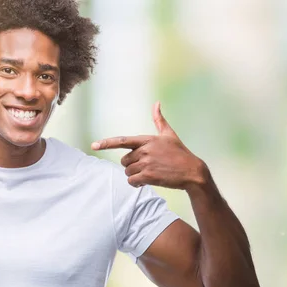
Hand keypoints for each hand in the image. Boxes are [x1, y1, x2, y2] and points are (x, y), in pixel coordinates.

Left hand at [91, 102, 207, 189]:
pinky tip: (146, 182)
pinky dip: (136, 183)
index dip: (106, 143)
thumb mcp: (169, 135)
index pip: (122, 141)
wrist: (192, 171)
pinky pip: (132, 181)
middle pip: (124, 161)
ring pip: (128, 172)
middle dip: (132, 165)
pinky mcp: (149, 176)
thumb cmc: (180, 153)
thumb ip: (159, 120)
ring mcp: (146, 163)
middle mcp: (145, 150)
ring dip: (135, 175)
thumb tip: (156, 103)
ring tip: (150, 173)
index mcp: (147, 140)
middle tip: (147, 166)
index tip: (94, 145)